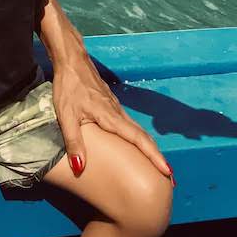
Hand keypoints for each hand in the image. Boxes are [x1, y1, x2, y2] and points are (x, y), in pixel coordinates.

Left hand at [51, 53, 172, 179]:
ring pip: (138, 129)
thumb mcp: (66, 115)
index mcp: (110, 116)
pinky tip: (134, 144)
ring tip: (156, 165)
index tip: (168, 171)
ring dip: (149, 147)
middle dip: (157, 156)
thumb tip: (79, 167)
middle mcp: (117, 112)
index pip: (138, 139)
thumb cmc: (68, 85)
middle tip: (169, 177)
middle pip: (143, 136)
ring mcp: (115, 107)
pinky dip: (138, 137)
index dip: (153, 156)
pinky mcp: (110, 104)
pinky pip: (129, 123)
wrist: (71, 60)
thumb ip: (73, 141)